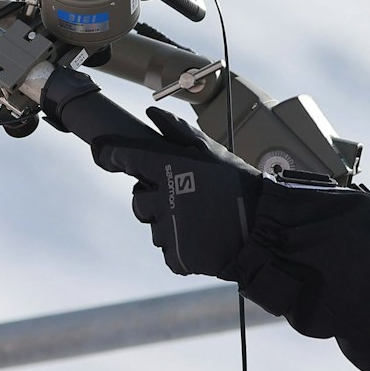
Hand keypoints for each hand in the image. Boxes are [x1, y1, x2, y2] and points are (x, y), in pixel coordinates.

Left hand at [93, 106, 264, 279]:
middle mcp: (165, 199)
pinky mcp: (179, 257)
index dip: (112, 155)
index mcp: (170, 169)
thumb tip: (152, 113)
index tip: (105, 155)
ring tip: (199, 221)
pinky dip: (181, 248)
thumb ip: (178, 132)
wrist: (264, 228)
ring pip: (155, 228)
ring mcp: (171, 230)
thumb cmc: (239, 186)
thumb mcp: (212, 152)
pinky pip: (169, 252)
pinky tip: (202, 239)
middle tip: (182, 198)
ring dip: (170, 226)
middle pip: (139, 201)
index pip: (126, 157)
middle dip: (153, 200)